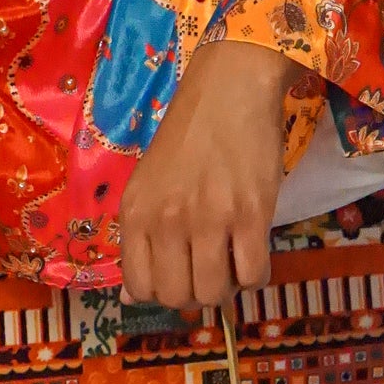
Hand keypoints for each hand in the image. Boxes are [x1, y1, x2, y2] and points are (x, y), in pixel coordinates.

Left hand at [117, 38, 296, 312]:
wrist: (230, 86)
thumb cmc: (189, 134)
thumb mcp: (149, 183)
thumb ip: (140, 239)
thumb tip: (128, 298)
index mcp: (135, 212)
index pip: (139, 288)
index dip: (162, 292)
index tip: (178, 274)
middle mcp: (165, 220)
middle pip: (178, 297)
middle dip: (196, 294)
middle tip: (209, 271)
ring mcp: (208, 219)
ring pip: (215, 293)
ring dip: (227, 288)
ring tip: (231, 262)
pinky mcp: (250, 214)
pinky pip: (253, 275)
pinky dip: (255, 276)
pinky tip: (253, 254)